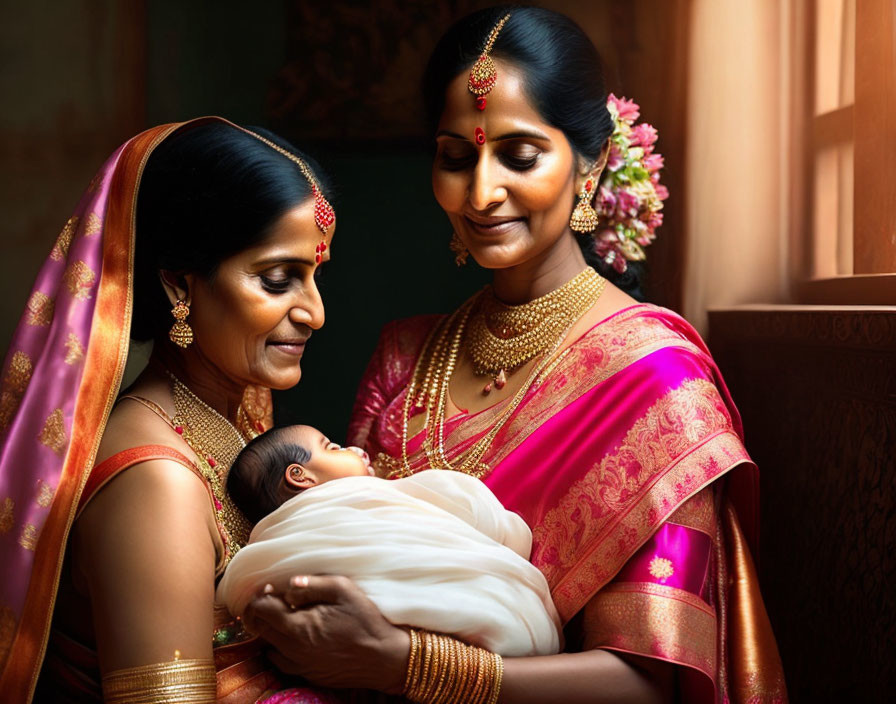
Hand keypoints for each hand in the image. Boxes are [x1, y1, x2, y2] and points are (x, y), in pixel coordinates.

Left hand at [242, 575, 408, 693]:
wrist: (385, 658)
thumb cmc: (367, 621)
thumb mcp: (344, 590)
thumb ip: (313, 584)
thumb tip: (289, 583)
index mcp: (298, 628)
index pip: (260, 610)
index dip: (262, 594)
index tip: (273, 587)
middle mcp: (292, 651)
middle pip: (259, 628)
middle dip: (264, 610)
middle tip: (280, 598)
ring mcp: (299, 666)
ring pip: (268, 645)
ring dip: (273, 629)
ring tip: (291, 616)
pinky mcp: (307, 675)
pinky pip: (283, 660)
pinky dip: (283, 646)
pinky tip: (301, 636)